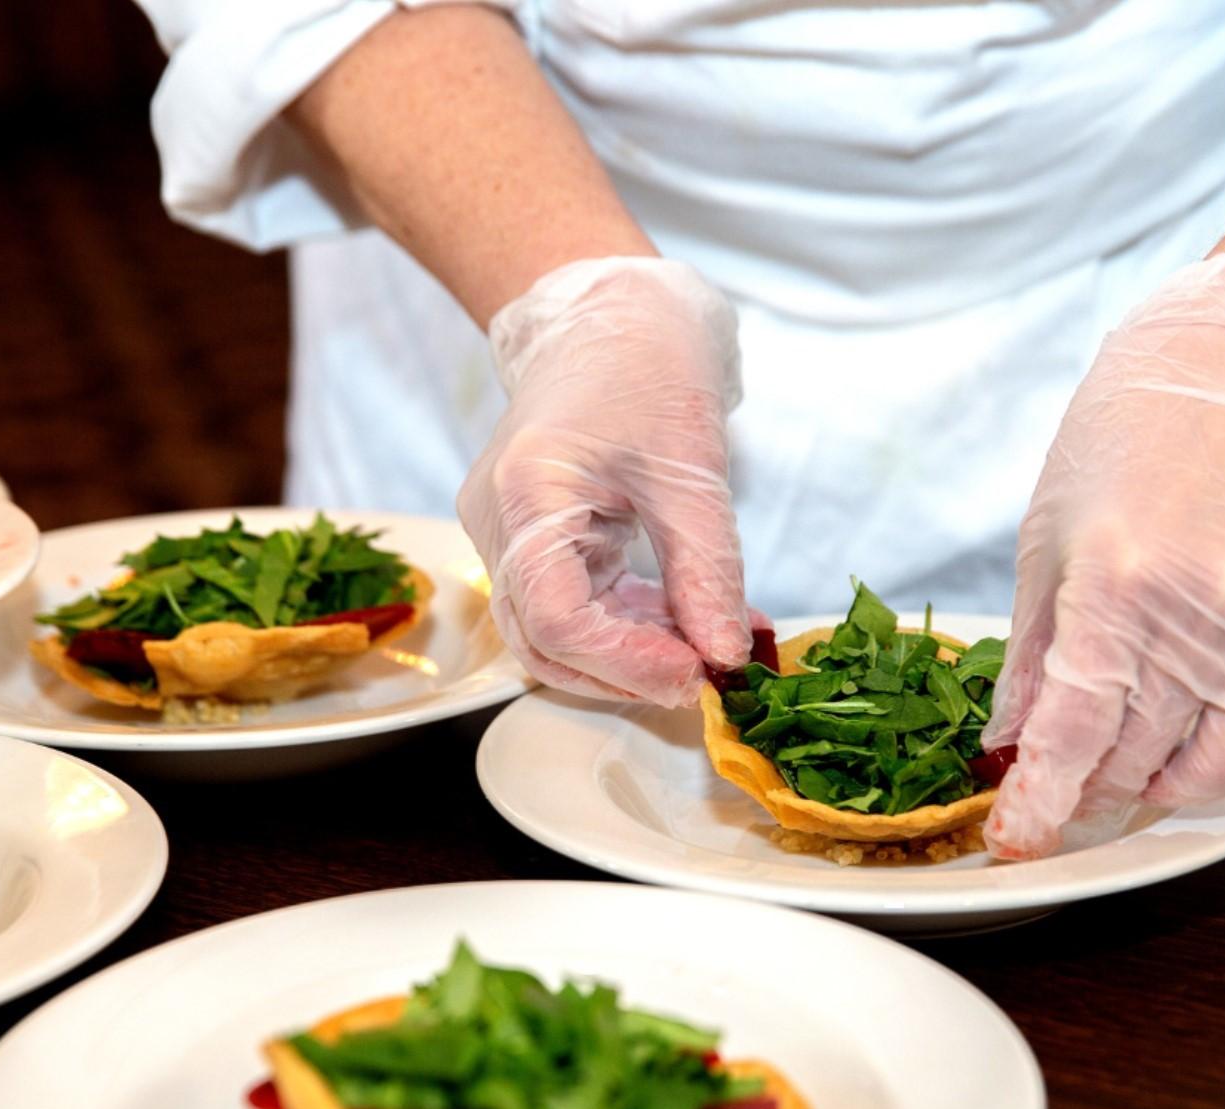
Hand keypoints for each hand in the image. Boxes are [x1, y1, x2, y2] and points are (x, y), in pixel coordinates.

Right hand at [460, 257, 752, 705]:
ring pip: (554, 634)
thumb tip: (726, 655)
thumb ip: (707, 571)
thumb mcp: (692, 471)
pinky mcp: (531, 537)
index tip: (697, 675)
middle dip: (627, 673)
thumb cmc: (647, 366)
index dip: (627, 663)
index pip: (557, 618)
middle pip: (545, 641)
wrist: (612, 313)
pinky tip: (688, 623)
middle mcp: (499, 523)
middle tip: (706, 679)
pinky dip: (628, 626)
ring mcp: (508, 533)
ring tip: (707, 649)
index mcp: (527, 495)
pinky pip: (571, 604)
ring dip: (630, 655)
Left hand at [982, 254, 1224, 857]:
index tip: (1015, 840)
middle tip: (1058, 791)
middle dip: (1086, 793)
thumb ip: (1033, 656)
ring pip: (1212, 771)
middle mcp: (1199, 621)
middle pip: (1134, 760)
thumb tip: (1008, 744)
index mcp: (1116, 590)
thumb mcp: (1048, 541)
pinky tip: (1188, 728)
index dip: (1039, 800)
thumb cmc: (1130, 442)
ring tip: (1123, 768)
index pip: (1074, 735)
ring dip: (1156, 787)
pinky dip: (1222, 752)